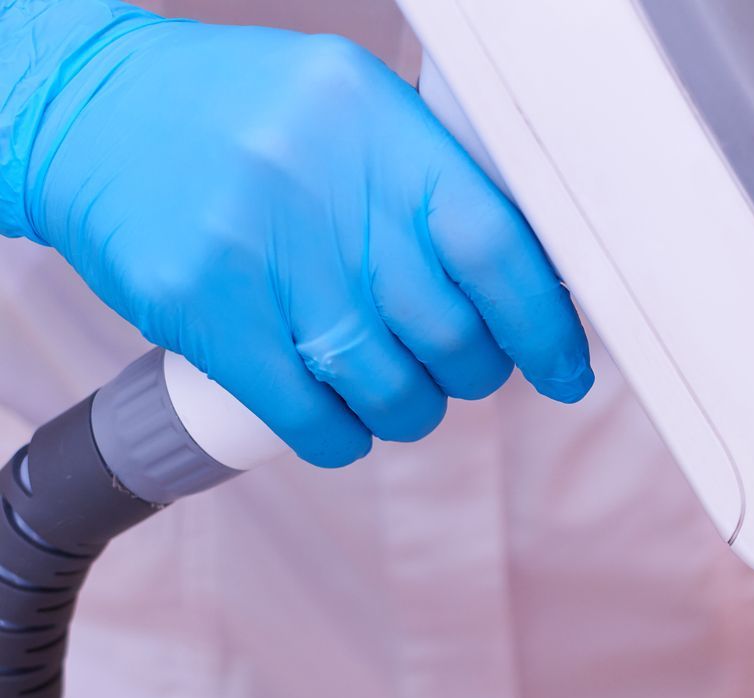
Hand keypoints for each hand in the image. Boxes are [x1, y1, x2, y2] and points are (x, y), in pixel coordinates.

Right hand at [0, 1, 591, 465]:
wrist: (89, 112)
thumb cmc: (242, 115)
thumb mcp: (350, 108)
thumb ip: (432, 179)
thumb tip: (531, 277)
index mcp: (381, 132)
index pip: (501, 252)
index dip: (546, 328)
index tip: (566, 370)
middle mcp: (328, 194)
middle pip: (452, 336)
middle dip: (474, 371)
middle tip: (462, 364)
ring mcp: (264, 258)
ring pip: (391, 390)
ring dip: (411, 409)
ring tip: (396, 385)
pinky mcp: (208, 316)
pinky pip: (311, 418)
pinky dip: (341, 435)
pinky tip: (341, 415)